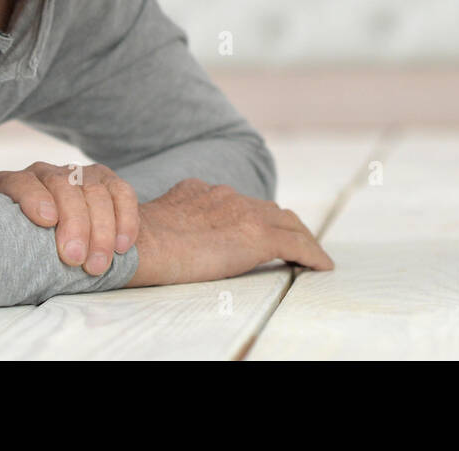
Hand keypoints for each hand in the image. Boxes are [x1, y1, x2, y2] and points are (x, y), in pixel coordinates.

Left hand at [0, 161, 138, 276]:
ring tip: (97, 265)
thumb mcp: (13, 246)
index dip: (33, 198)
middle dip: (74, 224)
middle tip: (75, 258)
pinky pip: (122, 193)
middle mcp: (46, 174)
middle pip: (64, 188)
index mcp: (14, 185)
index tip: (46, 221)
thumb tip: (16, 271)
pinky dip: (125, 220)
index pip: (21, 183)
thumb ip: (14, 248)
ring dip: (100, 231)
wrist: (63, 239)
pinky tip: (122, 246)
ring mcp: (80, 174)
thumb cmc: (29, 248)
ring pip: (95, 192)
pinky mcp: (108, 180)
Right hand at [126, 178, 333, 287]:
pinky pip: (297, 245)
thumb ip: (172, 222)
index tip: (262, 229)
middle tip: (298, 245)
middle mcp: (227, 196)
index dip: (255, 217)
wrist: (140, 243)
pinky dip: (312, 255)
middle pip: (269, 210)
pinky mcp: (257, 235)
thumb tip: (170, 233)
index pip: (240, 204)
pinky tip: (322, 266)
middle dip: (284, 226)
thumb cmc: (136, 242)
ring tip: (312, 256)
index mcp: (202, 192)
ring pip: (288, 223)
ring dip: (302, 240)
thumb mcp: (156, 222)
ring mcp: (244, 213)